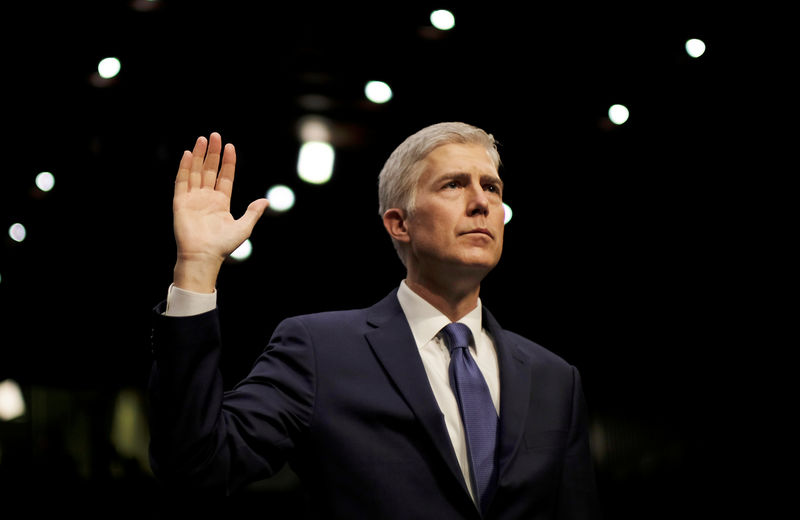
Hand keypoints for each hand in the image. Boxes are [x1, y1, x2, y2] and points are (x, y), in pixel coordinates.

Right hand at [172, 132, 268, 291]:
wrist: (204, 256)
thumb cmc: (223, 245)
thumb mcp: (243, 227)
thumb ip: (253, 212)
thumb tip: (266, 201)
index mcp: (221, 202)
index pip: (225, 176)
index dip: (228, 162)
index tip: (230, 147)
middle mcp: (206, 198)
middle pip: (209, 170)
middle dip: (213, 153)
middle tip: (215, 135)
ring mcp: (193, 198)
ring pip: (195, 172)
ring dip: (198, 155)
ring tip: (202, 139)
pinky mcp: (180, 202)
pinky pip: (182, 181)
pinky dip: (184, 167)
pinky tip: (187, 154)